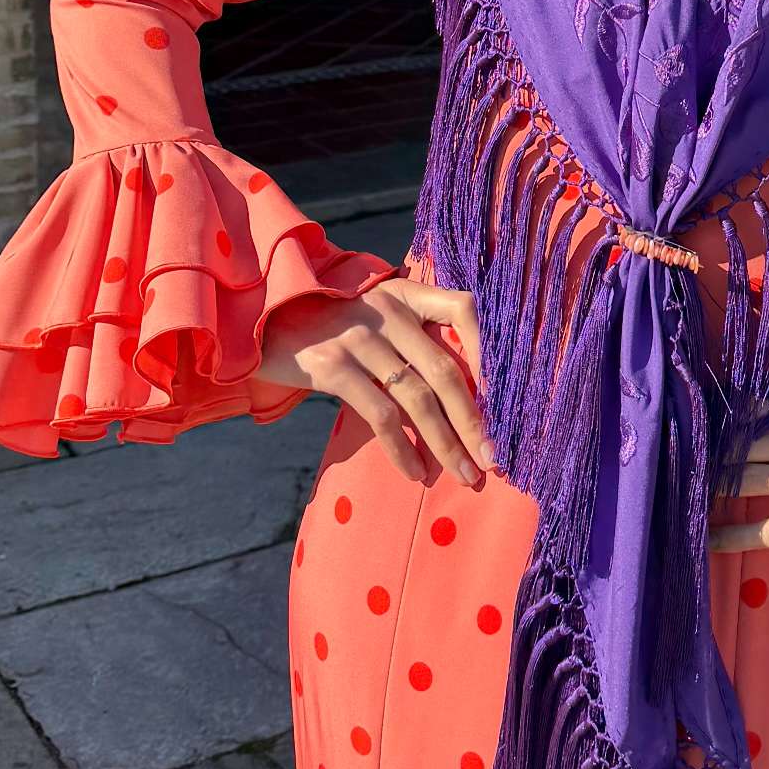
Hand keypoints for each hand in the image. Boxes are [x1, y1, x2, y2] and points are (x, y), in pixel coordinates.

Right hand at [253, 276, 490, 489]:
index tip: (506, 397)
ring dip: (446, 443)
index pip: (463, 308)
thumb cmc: (329, 326)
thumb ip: (412, 336)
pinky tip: (415, 472)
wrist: (261, 321)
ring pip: (418, 397)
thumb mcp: (373, 315)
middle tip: (491, 458)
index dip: (490, 350)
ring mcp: (358, 337)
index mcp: (405, 293)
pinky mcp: (332, 365)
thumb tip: (465, 393)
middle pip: (446, 369)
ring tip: (463, 474)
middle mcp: (386, 310)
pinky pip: (380, 415)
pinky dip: (403, 449)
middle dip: (474, 420)